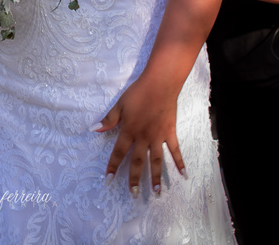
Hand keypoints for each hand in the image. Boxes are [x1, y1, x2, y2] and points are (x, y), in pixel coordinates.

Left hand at [96, 73, 185, 197]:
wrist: (160, 83)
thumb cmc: (138, 92)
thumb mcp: (120, 105)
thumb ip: (108, 119)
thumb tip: (93, 129)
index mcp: (129, 130)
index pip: (118, 153)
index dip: (112, 166)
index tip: (108, 180)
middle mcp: (143, 137)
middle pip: (137, 162)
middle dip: (134, 179)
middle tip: (133, 194)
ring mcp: (158, 137)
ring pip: (156, 161)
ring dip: (155, 177)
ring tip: (156, 192)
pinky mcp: (170, 133)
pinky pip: (175, 151)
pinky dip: (180, 163)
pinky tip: (184, 175)